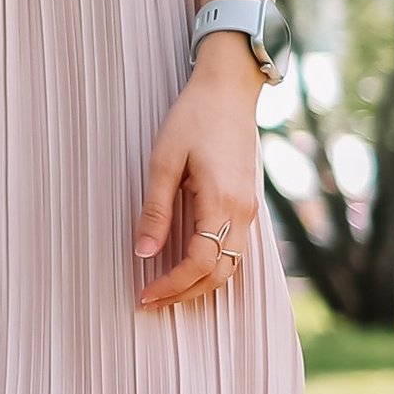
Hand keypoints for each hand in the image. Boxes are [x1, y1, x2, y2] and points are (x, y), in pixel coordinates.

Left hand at [134, 42, 263, 307]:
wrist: (228, 91)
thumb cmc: (193, 118)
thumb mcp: (164, 161)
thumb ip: (155, 210)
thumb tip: (143, 251)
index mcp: (222, 201)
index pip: (200, 263)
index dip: (172, 285)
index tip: (145, 294)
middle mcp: (243, 211)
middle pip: (220, 273)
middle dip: (186, 293)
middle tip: (151, 302)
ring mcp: (250, 209)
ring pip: (231, 265)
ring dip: (201, 284)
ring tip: (167, 291)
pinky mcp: (248, 203)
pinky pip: (235, 248)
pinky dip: (214, 266)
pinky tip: (189, 268)